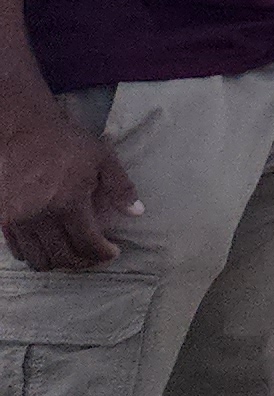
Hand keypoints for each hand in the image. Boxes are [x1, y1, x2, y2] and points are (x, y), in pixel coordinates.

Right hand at [0, 110, 136, 269]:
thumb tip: (137, 212)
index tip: (113, 252)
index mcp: (68, 203)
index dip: (102, 254)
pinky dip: (35, 256)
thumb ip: (121, 188)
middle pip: (62, 257)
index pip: (86, 244)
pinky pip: (18, 251)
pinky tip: (49, 247)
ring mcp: (18, 221)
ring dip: (59, 263)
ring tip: (74, 255)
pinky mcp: (3, 220)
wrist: (24, 132)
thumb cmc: (67, 144)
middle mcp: (40, 217)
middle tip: (96, 257)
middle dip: (83, 263)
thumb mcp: (102, 159)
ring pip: (38, 259)